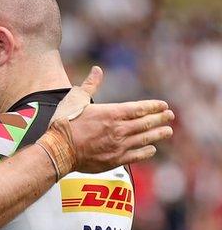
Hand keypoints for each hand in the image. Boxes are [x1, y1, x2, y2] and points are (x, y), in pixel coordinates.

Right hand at [38, 66, 173, 177]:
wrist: (58, 149)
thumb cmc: (65, 122)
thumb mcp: (76, 98)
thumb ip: (90, 85)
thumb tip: (97, 70)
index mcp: (111, 113)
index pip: (139, 108)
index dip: (153, 106)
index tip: (163, 105)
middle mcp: (119, 129)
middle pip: (146, 123)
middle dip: (160, 119)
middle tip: (170, 116)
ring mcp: (118, 146)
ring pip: (145, 139)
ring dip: (158, 134)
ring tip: (167, 131)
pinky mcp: (114, 160)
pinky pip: (136, 155)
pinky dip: (146, 151)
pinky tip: (151, 149)